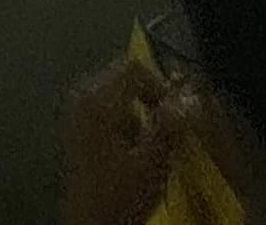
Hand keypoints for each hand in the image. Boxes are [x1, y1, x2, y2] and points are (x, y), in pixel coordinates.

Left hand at [60, 52, 192, 224]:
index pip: (134, 68)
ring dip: (139, 115)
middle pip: (124, 77)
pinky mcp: (78, 129)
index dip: (160, 86)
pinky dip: (125, 124)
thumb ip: (169, 126)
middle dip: (150, 101)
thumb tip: (188, 97)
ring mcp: (77, 113)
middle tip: (166, 132)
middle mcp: (82, 97)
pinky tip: (132, 154)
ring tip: (149, 148)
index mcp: (97, 100)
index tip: (177, 113)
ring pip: (118, 95)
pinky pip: (108, 111)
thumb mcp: (151, 163)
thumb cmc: (119, 197)